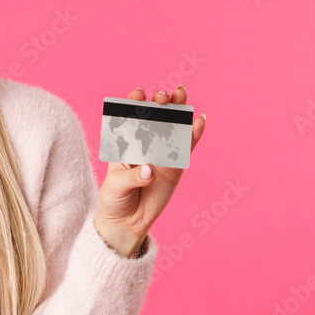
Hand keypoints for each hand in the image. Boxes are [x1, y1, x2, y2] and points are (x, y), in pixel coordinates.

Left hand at [94, 85, 206, 256]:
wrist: (126, 221)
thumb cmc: (114, 198)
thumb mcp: (116, 187)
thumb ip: (132, 177)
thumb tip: (150, 170)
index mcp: (124, 144)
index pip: (129, 119)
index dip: (133, 104)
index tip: (138, 95)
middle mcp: (144, 145)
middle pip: (153, 119)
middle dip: (158, 104)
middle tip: (162, 96)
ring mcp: (160, 155)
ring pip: (171, 129)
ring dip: (177, 111)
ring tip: (182, 93)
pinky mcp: (175, 168)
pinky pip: (185, 150)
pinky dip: (193, 135)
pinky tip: (200, 120)